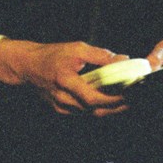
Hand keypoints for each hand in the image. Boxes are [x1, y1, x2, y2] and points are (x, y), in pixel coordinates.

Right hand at [0, 38, 129, 115]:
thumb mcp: (77, 48)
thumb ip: (100, 55)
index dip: (112, 99)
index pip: (92, 97)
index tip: (128, 95)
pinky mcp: (62, 110)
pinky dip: (98, 108)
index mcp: (65, 81)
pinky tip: (109, 102)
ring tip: (125, 100)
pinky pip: (84, 112)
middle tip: (133, 100)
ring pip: (90, 113)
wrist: (29, 66)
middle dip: (116, 107)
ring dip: (109, 109)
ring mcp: (61, 107)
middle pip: (94, 110)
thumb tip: (122, 59)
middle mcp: (63, 98)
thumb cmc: (51, 55)